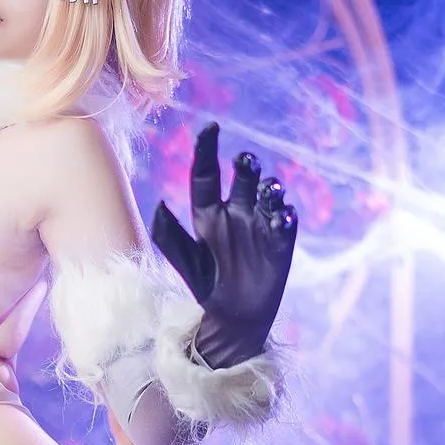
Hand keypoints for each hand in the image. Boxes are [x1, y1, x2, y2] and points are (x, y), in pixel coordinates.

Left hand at [151, 124, 297, 368]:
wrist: (234, 317)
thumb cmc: (207, 286)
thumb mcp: (186, 263)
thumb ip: (171, 236)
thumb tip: (159, 204)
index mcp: (208, 213)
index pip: (206, 174)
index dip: (208, 149)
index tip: (211, 126)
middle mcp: (236, 212)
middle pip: (243, 177)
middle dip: (247, 165)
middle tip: (245, 163)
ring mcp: (260, 225)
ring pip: (269, 193)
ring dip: (270, 188)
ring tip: (270, 191)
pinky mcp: (280, 241)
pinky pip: (285, 221)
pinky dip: (285, 215)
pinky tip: (282, 216)